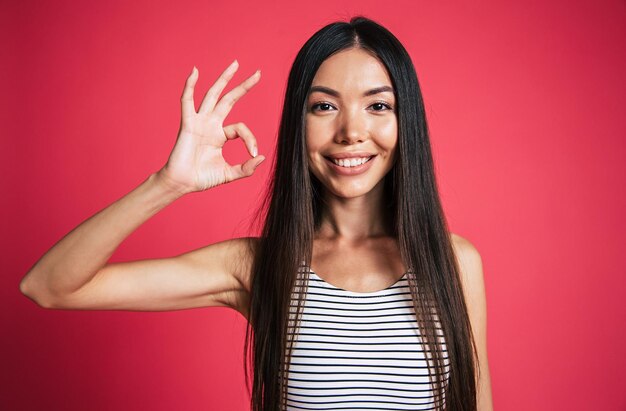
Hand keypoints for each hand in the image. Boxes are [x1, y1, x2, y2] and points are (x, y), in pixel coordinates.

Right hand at [157, 60, 264, 193]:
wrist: (182, 183)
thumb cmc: (202, 178)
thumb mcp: (229, 174)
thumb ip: (246, 168)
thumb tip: (262, 157)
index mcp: (221, 135)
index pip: (241, 128)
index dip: (251, 139)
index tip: (253, 153)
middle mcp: (211, 124)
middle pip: (229, 99)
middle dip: (243, 86)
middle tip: (257, 73)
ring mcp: (200, 122)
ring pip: (213, 95)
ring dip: (224, 79)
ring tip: (235, 64)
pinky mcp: (188, 123)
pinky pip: (187, 101)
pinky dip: (189, 86)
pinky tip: (194, 72)